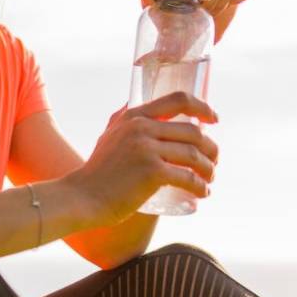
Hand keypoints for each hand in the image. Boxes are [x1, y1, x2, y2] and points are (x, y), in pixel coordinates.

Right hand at [68, 92, 219, 227]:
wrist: (82, 196)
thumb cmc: (98, 171)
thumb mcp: (109, 135)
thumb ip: (123, 120)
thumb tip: (137, 106)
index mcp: (134, 116)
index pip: (178, 100)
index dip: (202, 107)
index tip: (214, 119)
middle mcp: (141, 128)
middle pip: (193, 132)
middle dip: (211, 148)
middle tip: (213, 161)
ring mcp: (146, 149)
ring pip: (194, 155)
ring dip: (209, 169)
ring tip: (209, 179)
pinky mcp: (152, 172)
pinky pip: (188, 177)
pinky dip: (201, 187)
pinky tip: (203, 193)